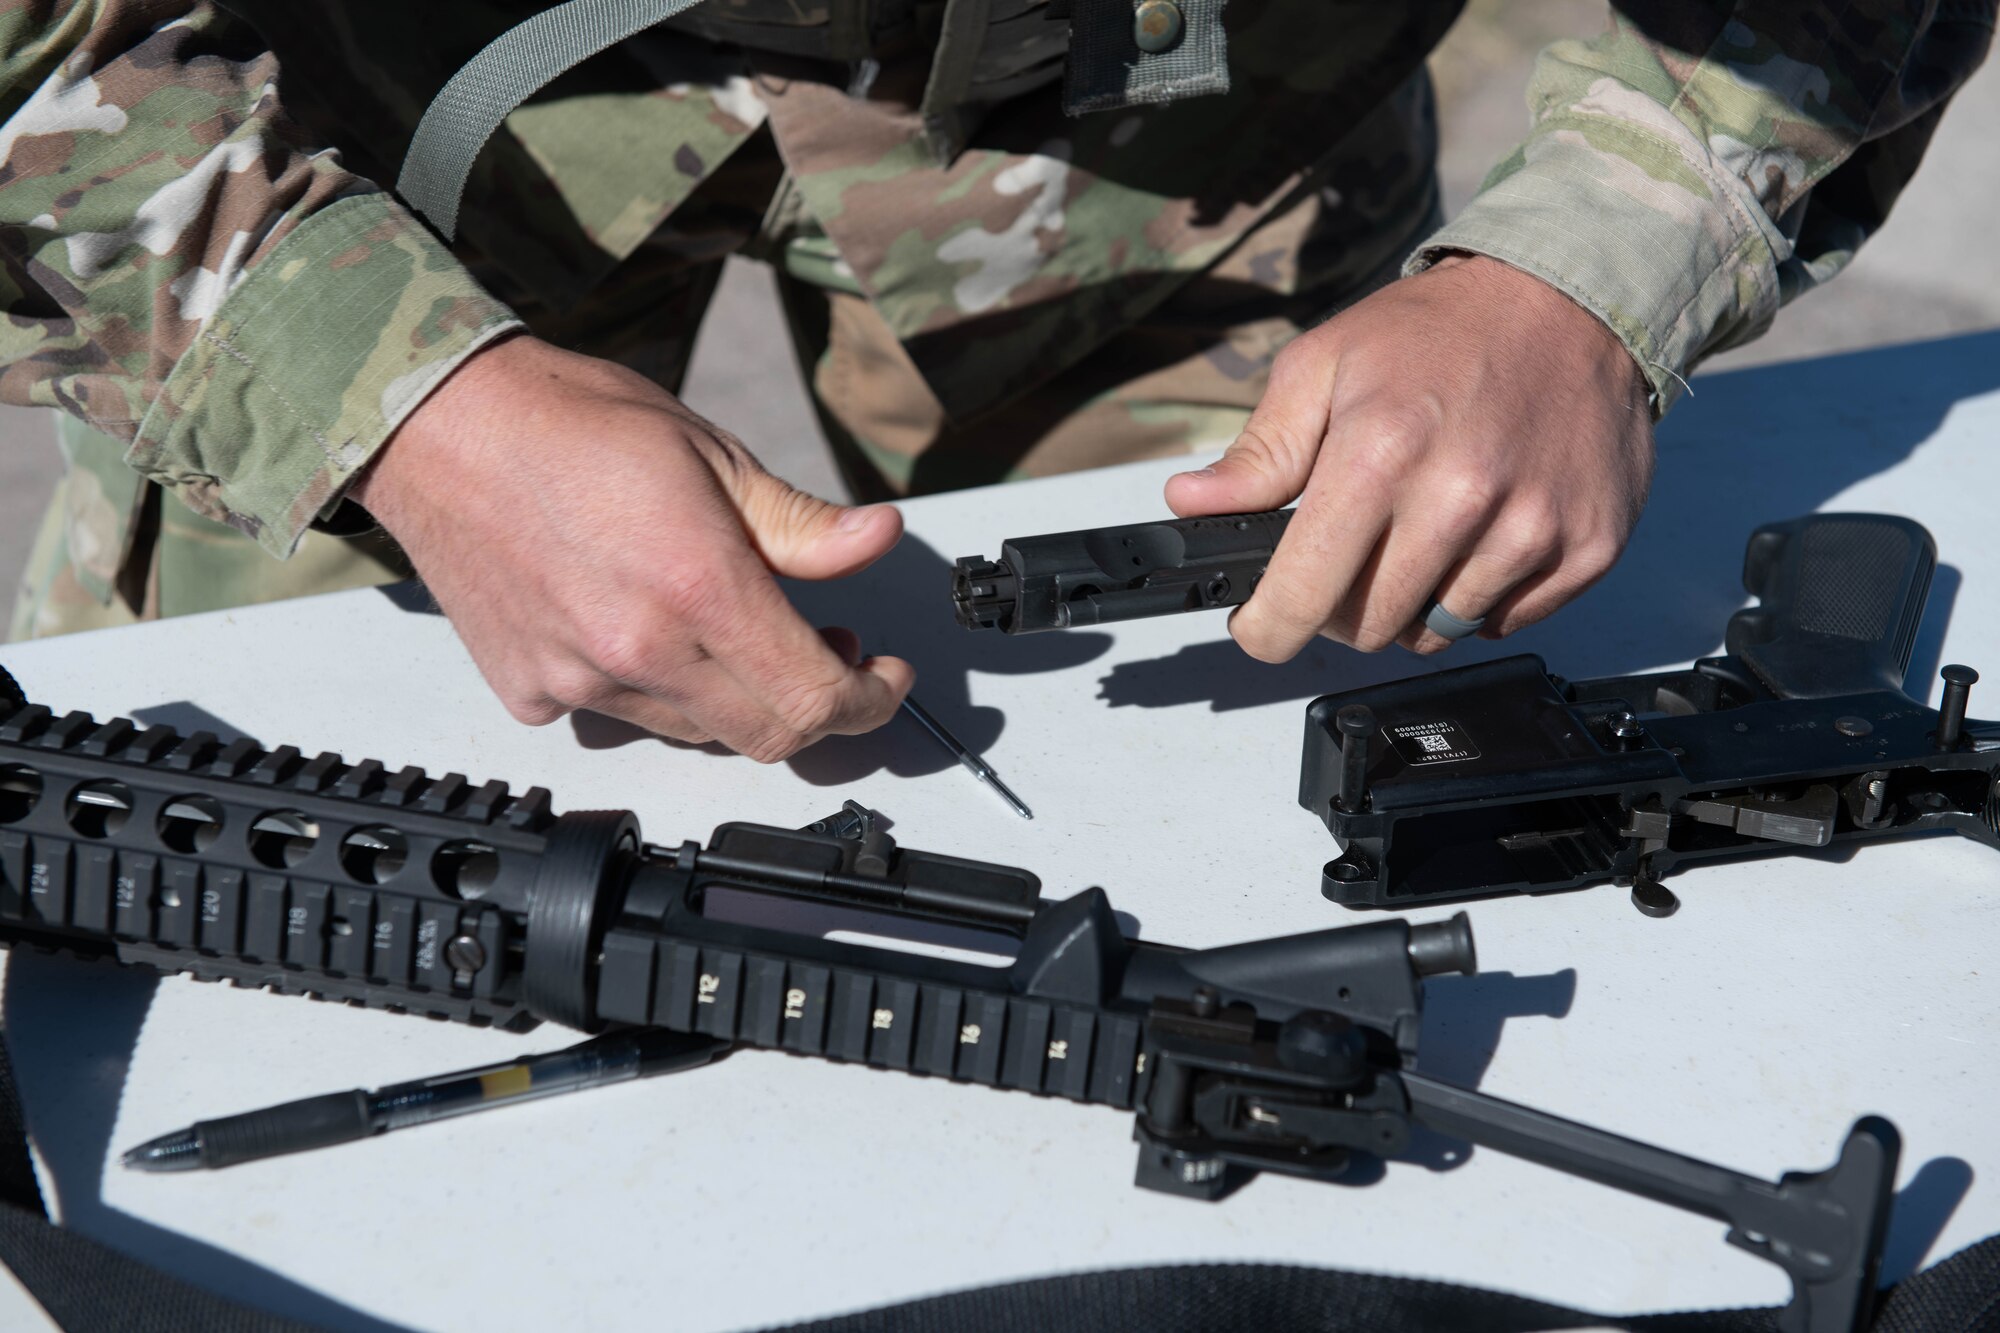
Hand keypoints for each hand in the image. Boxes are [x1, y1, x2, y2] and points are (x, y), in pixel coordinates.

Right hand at [350, 335, 912, 760]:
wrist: (442, 426)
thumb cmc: (572, 423)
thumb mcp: (713, 456)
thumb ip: (801, 524)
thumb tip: (877, 541)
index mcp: (700, 586)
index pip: (815, 698)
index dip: (868, 701)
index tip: (883, 678)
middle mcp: (639, 649)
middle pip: (765, 736)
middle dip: (816, 704)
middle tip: (828, 650)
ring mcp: (579, 680)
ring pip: (695, 731)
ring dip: (735, 695)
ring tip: (734, 627)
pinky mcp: (531, 690)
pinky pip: (617, 716)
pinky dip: (650, 686)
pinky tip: (642, 625)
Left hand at [1165, 254, 1654, 657]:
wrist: (1570, 300)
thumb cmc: (1437, 333)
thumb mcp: (1324, 366)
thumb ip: (1258, 451)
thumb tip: (1191, 503)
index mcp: (1378, 456)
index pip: (1302, 598)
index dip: (1267, 629)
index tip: (1261, 626)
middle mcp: (1458, 502)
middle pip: (1369, 628)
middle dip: (1340, 609)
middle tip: (1348, 559)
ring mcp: (1530, 530)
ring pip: (1437, 632)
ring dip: (1414, 604)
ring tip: (1420, 535)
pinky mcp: (1585, 548)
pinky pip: (1505, 622)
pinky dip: (1481, 597)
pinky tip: (1478, 537)